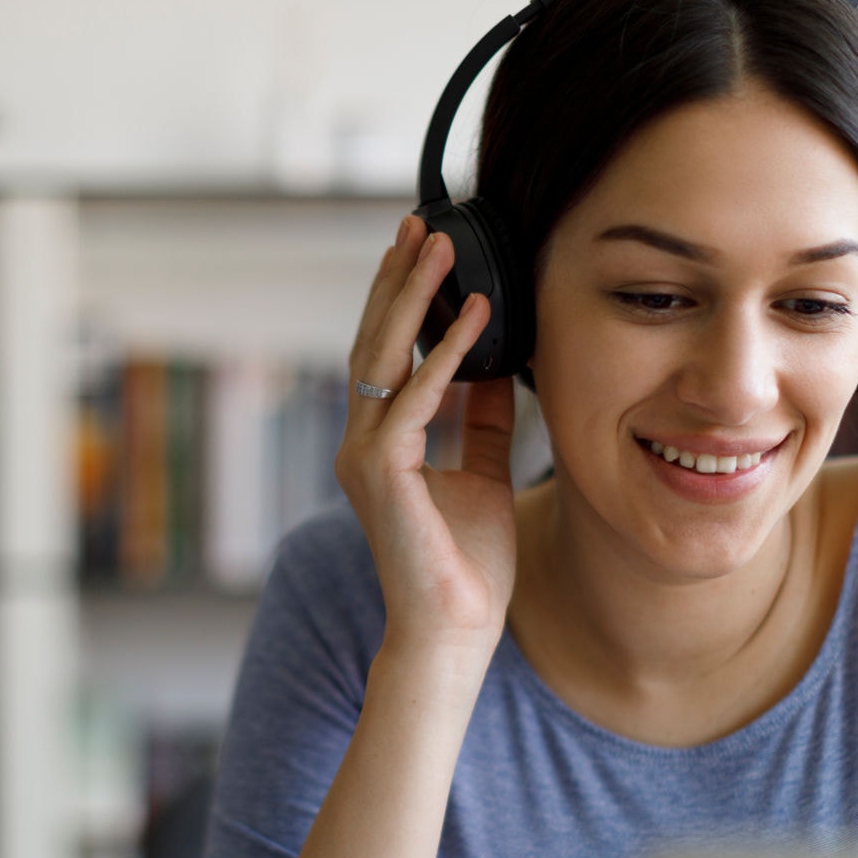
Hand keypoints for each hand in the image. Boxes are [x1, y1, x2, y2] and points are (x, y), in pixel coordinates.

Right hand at [340, 216, 519, 660]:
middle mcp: (361, 443)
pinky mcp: (384, 473)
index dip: (401, 300)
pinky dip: (446, 352)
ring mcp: (365, 456)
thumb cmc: (467, 567)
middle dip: (397, 280)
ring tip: (440, 244)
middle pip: (373, 341)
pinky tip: (474, 314)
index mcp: (380, 444)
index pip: (385, 355)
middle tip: (421, 224)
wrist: (454, 632)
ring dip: (413, 296)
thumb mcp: (483, 474)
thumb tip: (496, 365)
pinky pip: (415, 396)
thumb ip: (481, 421)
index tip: (424, 250)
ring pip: (382, 356)